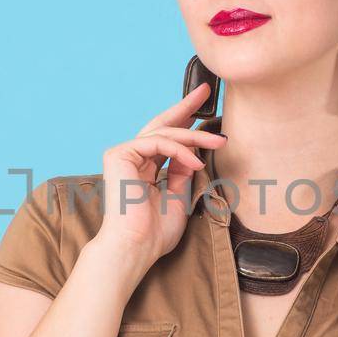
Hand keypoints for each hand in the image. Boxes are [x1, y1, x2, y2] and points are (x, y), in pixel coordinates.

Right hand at [93, 82, 226, 268]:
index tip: (205, 107)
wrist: (136, 246)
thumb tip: (194, 151)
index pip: (166, 139)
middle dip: (185, 107)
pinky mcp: (119, 154)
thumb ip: (184, 172)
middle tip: (207, 90)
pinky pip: (156, 143)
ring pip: (164, 134)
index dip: (185, 121)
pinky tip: (196, 161)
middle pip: (161, 125)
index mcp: (143, 168)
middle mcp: (131, 158)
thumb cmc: (155, 232)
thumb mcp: (179, 196)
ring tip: (219, 142)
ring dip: (195, 136)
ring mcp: (123, 154)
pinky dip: (179, 149)